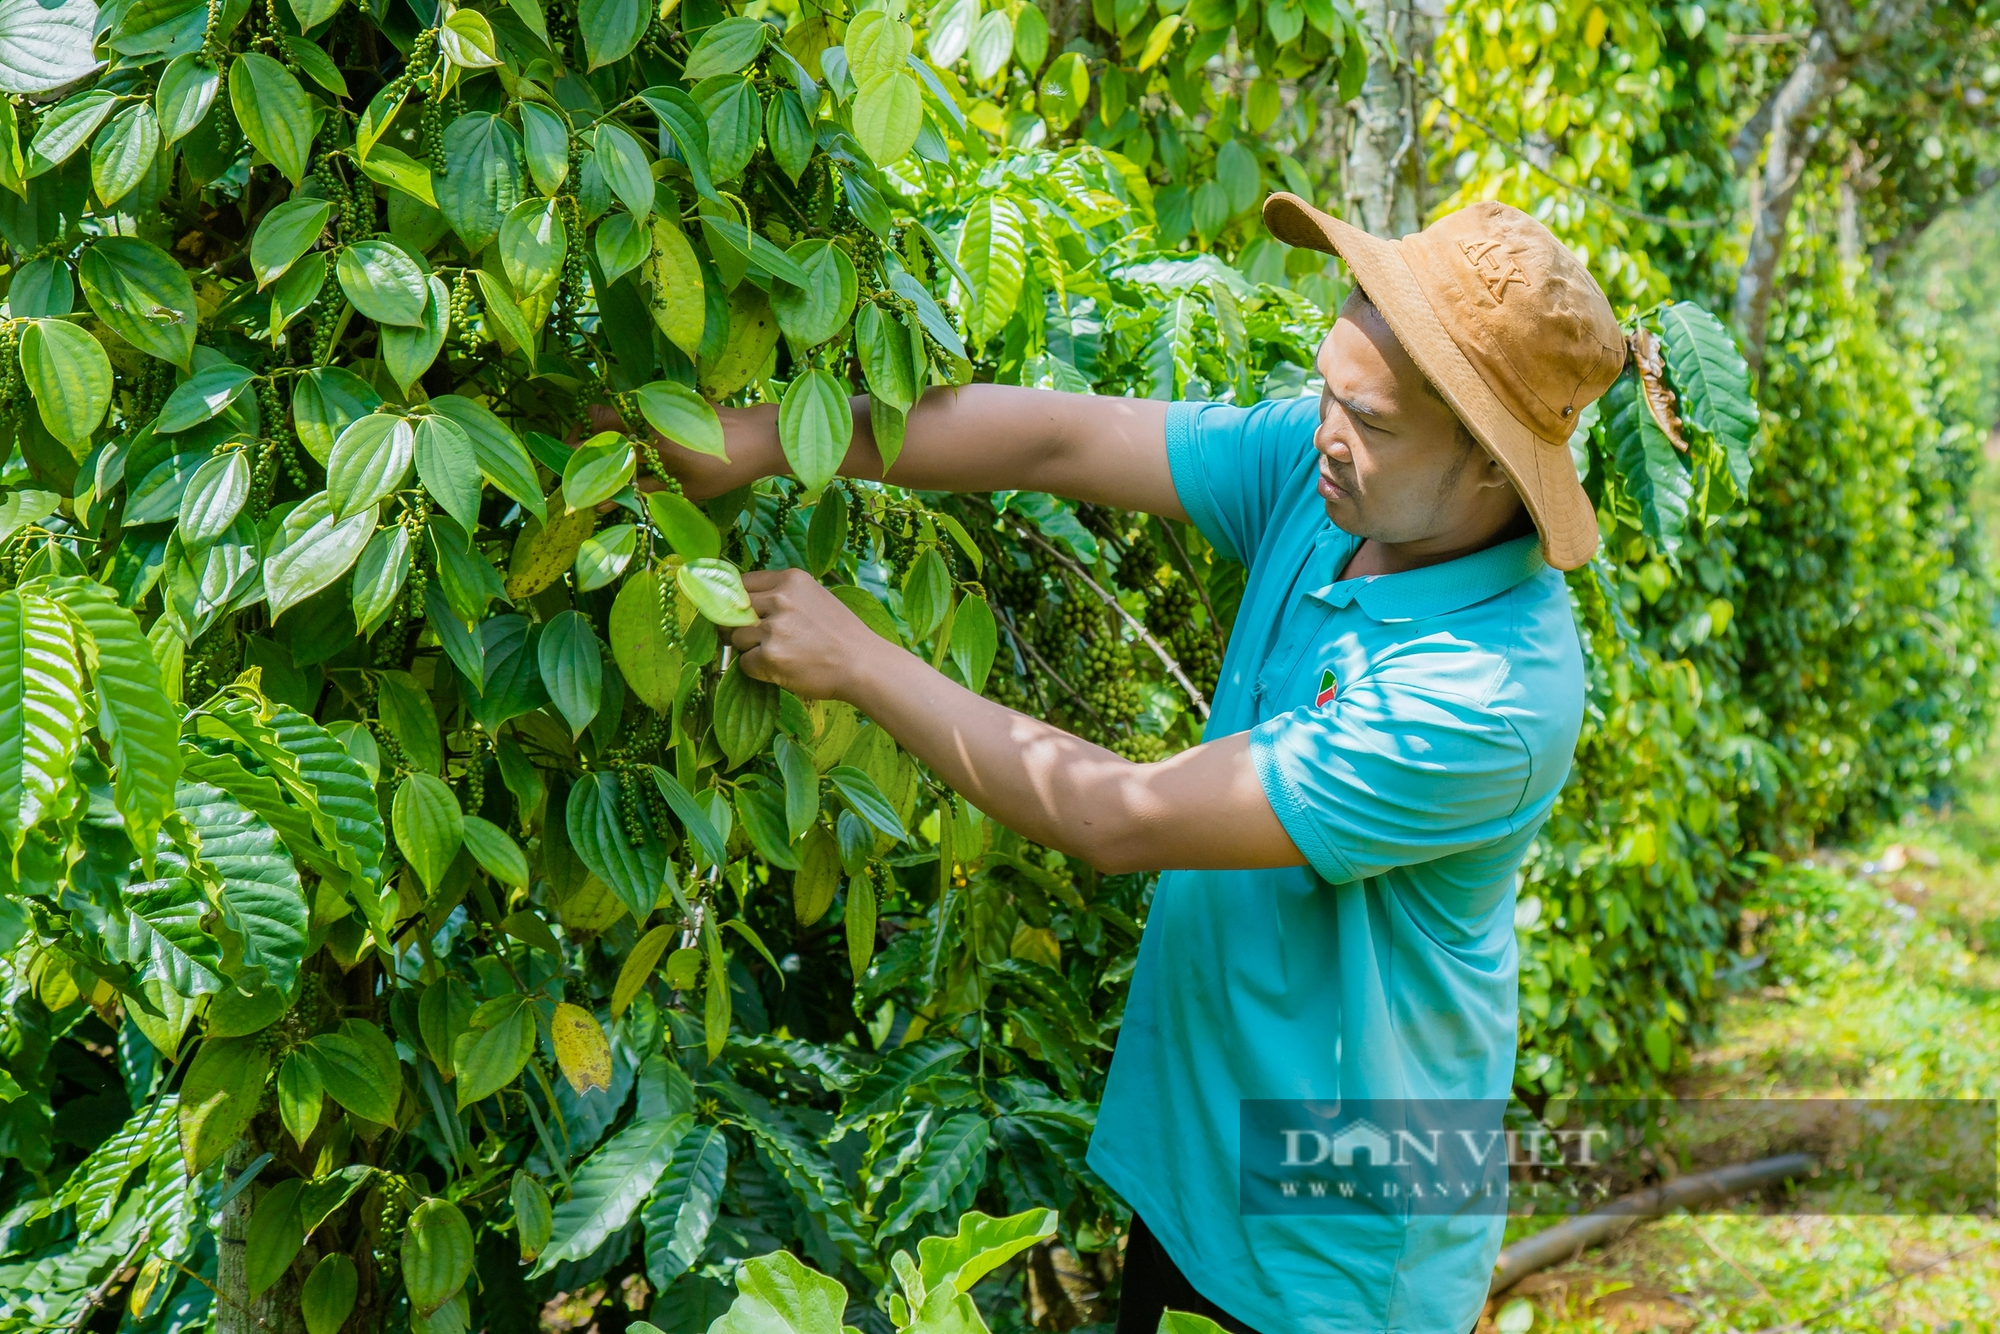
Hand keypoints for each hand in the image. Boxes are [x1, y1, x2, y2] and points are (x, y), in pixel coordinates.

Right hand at [586, 402, 781, 499]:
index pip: (597, 439)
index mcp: (650, 440)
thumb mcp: (684, 490)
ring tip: (601, 455)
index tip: (565, 468)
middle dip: (582, 435)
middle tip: (577, 458)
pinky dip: (624, 422)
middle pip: (597, 415)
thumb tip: (602, 504)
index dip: (575, 452)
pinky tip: (628, 443)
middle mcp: (649, 415)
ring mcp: (659, 403)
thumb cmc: (724, 470)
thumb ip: (641, 492)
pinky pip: (636, 407)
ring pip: (615, 409)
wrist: (760, 437)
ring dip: (602, 429)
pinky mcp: (670, 398)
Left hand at [728, 569, 886, 700]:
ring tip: (778, 656)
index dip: (738, 602)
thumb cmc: (842, 635)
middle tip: (756, 641)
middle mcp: (780, 598)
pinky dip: (757, 670)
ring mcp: (774, 627)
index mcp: (791, 579)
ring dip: (749, 650)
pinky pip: (744, 663)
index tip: (742, 615)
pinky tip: (781, 670)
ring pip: (736, 637)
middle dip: (737, 627)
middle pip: (733, 610)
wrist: (863, 665)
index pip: (742, 583)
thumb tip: (744, 604)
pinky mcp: (770, 655)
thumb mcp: (815, 598)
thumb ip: (783, 596)